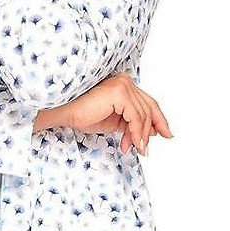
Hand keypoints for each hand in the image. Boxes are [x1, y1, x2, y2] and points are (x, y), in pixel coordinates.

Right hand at [45, 73, 173, 156]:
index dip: (159, 119)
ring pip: (143, 115)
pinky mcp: (119, 92)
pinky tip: (131, 144)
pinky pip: (136, 117)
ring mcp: (123, 85)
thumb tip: (152, 132)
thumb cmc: (82, 115)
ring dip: (141, 136)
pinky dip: (136, 133)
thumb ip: (131, 122)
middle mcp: (125, 81)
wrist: (63, 112)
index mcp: (124, 84)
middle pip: (149, 107)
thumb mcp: (114, 121)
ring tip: (136, 149)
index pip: (147, 102)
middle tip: (147, 148)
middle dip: (151, 129)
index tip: (166, 134)